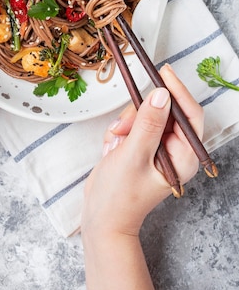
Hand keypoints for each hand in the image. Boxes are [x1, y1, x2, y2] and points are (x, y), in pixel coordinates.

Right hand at [81, 64, 203, 237]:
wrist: (100, 218)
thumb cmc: (119, 196)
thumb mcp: (132, 156)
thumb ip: (148, 123)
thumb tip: (162, 94)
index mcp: (183, 157)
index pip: (189, 115)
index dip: (178, 91)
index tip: (163, 71)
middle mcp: (174, 151)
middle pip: (163, 111)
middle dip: (139, 115)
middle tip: (123, 129)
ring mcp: (157, 149)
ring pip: (144, 115)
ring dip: (126, 125)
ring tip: (115, 144)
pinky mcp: (141, 147)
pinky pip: (132, 124)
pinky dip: (120, 132)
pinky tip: (112, 149)